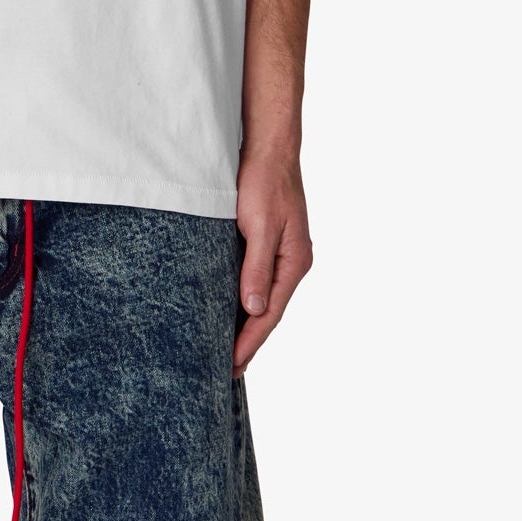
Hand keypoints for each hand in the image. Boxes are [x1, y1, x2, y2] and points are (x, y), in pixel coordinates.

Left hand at [233, 149, 312, 376]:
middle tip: (226, 372)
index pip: (269, 314)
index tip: (230, 366)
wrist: (268, 148)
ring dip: (246, 328)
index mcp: (294, 263)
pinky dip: (244, 305)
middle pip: (268, 314)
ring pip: (262, 302)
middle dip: (248, 343)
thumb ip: (257, 268)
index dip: (249, 343)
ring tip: (227, 354)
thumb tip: (253, 309)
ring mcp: (281, 256)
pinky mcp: (268, 247)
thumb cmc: (264, 181)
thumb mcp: (260, 226)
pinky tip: (231, 316)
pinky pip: (256, 285)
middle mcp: (291, 264)